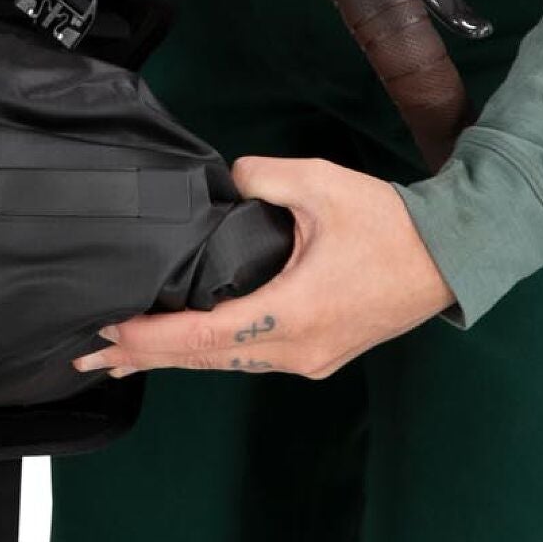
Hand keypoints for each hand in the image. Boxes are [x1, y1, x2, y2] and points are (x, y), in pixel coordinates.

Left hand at [74, 156, 456, 381]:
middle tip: (90, 358)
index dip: (153, 336)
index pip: (204, 335)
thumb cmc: (389, 223)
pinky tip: (183, 349)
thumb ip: (262, 177)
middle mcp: (297, 349)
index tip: (109, 332)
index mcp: (293, 313)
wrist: (452, 257)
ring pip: (226, 364)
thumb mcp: (320, 183)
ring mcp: (309, 358)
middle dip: (147, 357)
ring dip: (174, 358)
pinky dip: (208, 355)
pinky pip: (249, 359)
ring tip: (124, 356)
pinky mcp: (319, 353)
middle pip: (206, 360)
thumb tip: (229, 180)